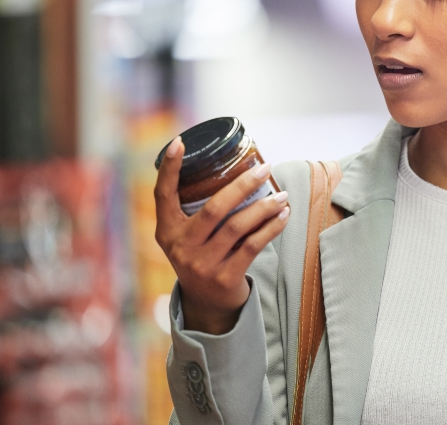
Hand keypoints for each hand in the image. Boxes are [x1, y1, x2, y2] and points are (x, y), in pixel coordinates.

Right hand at [154, 137, 290, 334]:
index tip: (179, 142)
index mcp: (167, 231)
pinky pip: (253, 246)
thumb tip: (234, 168)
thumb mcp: (189, 236)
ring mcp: (202, 264)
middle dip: (242, 185)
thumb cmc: (203, 256)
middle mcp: (180, 247)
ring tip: (283, 195)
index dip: (169, 169)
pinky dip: (271, 228)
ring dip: (265, 207)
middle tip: (264, 168)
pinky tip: (283, 216)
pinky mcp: (224, 278)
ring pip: (238, 227)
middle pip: (214, 208)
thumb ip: (198, 210)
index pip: (163, 194)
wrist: (207, 304)